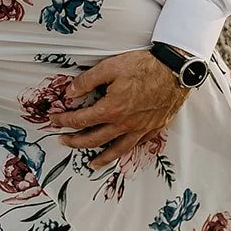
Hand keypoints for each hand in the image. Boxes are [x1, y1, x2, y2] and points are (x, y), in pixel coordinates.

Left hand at [48, 50, 187, 168]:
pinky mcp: (154, 128)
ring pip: (117, 149)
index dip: (64, 121)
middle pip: (94, 139)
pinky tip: (121, 151)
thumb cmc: (145, 66)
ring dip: (102, 158)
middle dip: (75, 142)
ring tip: (92, 164)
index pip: (80, 120)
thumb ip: (87, 81)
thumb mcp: (110, 67)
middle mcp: (124, 124)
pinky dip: (125, 151)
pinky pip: (137, 145)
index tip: (54, 120)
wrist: (175, 70)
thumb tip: (69, 92)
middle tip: (63, 141)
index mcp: (111, 109)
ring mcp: (140, 128)